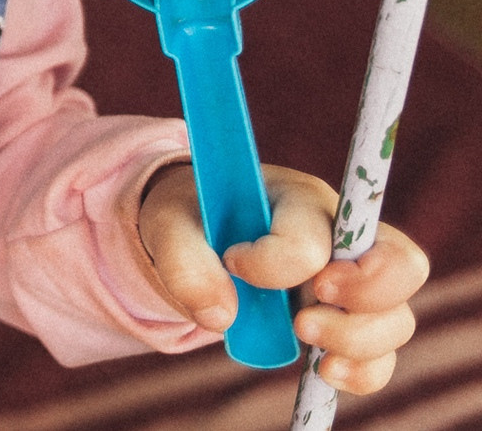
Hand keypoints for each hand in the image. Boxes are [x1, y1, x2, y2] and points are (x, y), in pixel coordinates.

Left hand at [139, 163, 428, 392]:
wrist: (198, 235)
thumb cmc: (192, 220)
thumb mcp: (169, 225)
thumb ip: (183, 262)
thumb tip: (220, 317)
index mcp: (299, 199)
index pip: (312, 236)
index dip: (273, 264)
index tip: (233, 262)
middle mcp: (344, 237)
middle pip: (402, 263)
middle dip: (363, 295)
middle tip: (304, 313)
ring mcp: (355, 283)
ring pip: (396, 317)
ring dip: (356, 340)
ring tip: (302, 336)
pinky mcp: (350, 323)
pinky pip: (382, 357)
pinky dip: (362, 372)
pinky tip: (326, 373)